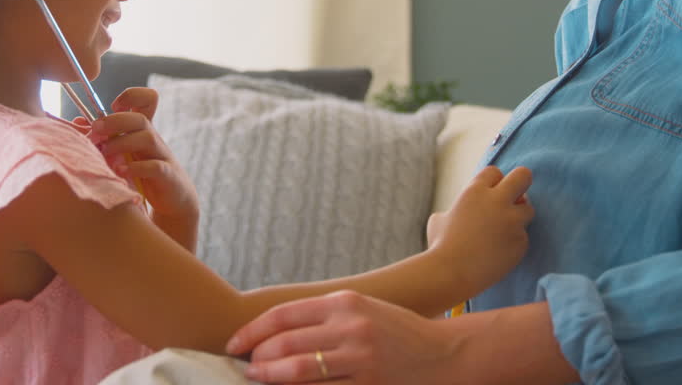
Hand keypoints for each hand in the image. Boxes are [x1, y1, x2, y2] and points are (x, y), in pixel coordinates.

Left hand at [85, 87, 199, 248]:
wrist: (173, 199)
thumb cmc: (143, 173)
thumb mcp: (125, 152)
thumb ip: (104, 137)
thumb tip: (78, 122)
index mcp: (143, 130)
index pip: (147, 99)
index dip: (131, 96)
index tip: (113, 107)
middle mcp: (153, 138)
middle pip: (140, 118)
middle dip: (115, 121)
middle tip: (96, 131)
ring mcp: (162, 156)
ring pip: (147, 137)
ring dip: (122, 143)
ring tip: (105, 153)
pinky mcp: (166, 175)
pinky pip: (155, 166)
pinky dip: (136, 168)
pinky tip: (120, 172)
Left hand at [225, 290, 453, 383]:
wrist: (446, 353)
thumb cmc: (398, 331)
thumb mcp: (363, 309)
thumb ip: (324, 316)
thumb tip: (277, 330)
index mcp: (345, 303)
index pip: (284, 315)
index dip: (254, 331)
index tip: (235, 343)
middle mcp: (351, 328)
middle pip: (286, 343)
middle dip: (259, 358)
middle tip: (245, 367)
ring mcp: (361, 360)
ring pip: (299, 371)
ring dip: (272, 377)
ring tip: (258, 378)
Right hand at [427, 165, 533, 296]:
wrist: (451, 274)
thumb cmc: (440, 246)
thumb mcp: (440, 219)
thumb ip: (456, 210)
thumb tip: (457, 214)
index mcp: (475, 191)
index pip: (495, 172)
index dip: (494, 182)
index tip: (490, 194)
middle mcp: (497, 202)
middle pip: (523, 176)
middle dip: (522, 183)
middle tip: (516, 196)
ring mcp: (512, 222)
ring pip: (528, 209)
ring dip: (518, 217)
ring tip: (501, 232)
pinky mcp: (521, 242)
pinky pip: (523, 236)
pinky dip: (514, 243)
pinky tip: (498, 253)